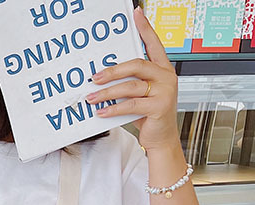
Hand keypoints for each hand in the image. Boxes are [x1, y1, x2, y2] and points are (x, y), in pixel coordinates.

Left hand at [87, 7, 179, 151]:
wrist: (161, 138)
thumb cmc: (149, 115)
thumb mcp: (140, 95)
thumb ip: (130, 83)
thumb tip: (103, 78)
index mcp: (162, 69)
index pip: (153, 44)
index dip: (145, 28)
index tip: (136, 14)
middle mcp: (166, 76)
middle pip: (136, 65)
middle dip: (112, 71)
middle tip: (94, 77)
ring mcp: (165, 91)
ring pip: (131, 86)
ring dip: (107, 92)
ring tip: (92, 97)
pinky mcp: (160, 106)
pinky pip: (131, 105)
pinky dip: (114, 109)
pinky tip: (102, 112)